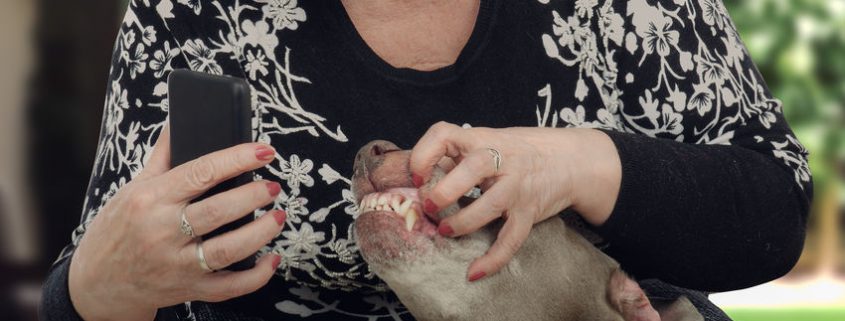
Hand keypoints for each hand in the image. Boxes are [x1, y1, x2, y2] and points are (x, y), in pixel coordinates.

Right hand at [69, 126, 285, 320]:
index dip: (237, 159)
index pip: (200, 172)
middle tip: (273, 185)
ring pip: (228, 250)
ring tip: (279, 215)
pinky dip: (256, 276)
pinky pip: (230, 288)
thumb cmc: (119, 229)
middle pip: (218, 211)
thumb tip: (180, 118)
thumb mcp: (133, 188)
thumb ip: (162, 156)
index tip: (264, 151)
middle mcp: (163, 232)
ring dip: (260, 232)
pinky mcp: (189, 289)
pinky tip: (272, 258)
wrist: (98, 283)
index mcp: (150, 200)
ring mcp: (177, 264)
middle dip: (253, 196)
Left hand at [410, 122, 621, 281]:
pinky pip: (511, 239)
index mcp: (482, 139)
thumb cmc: (518, 151)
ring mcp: (517, 186)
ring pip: (490, 206)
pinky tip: (474, 272)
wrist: (570, 160)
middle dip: (444, 192)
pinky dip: (492, 259)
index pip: (444, 135)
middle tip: (430, 207)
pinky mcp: (529, 211)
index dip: (424, 155)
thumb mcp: (487, 142)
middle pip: (472, 169)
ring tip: (446, 231)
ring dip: (463, 222)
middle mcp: (501, 159)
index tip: (417, 176)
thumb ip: (455, 155)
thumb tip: (417, 177)